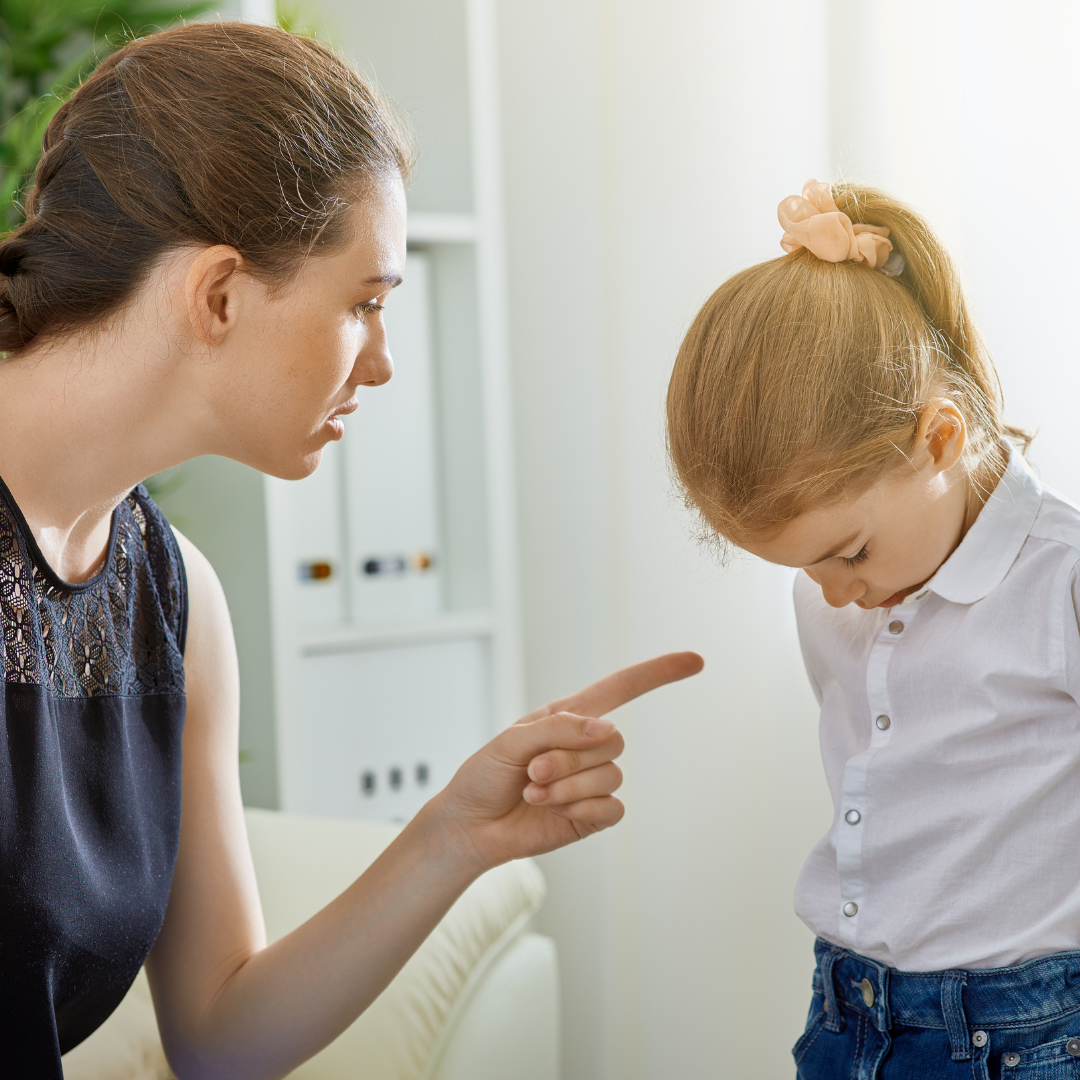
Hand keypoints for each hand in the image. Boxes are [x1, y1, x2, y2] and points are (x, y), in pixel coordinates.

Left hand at [429, 651, 703, 871]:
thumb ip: (560, 728)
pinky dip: (581, 809)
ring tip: (534, 793)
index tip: (694, 661)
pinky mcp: (591, 816)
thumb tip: (608, 729)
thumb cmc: (484, 776)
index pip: (621, 689)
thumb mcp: (512, 740)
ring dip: (568, 787)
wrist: (469, 826)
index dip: (658, 674)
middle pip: (613, 741)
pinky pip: (612, 808)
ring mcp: (591, 783)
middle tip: (533, 771)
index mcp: (568, 717)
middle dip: (569, 757)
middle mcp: (585, 747)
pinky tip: (553, 812)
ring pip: (610, 776)